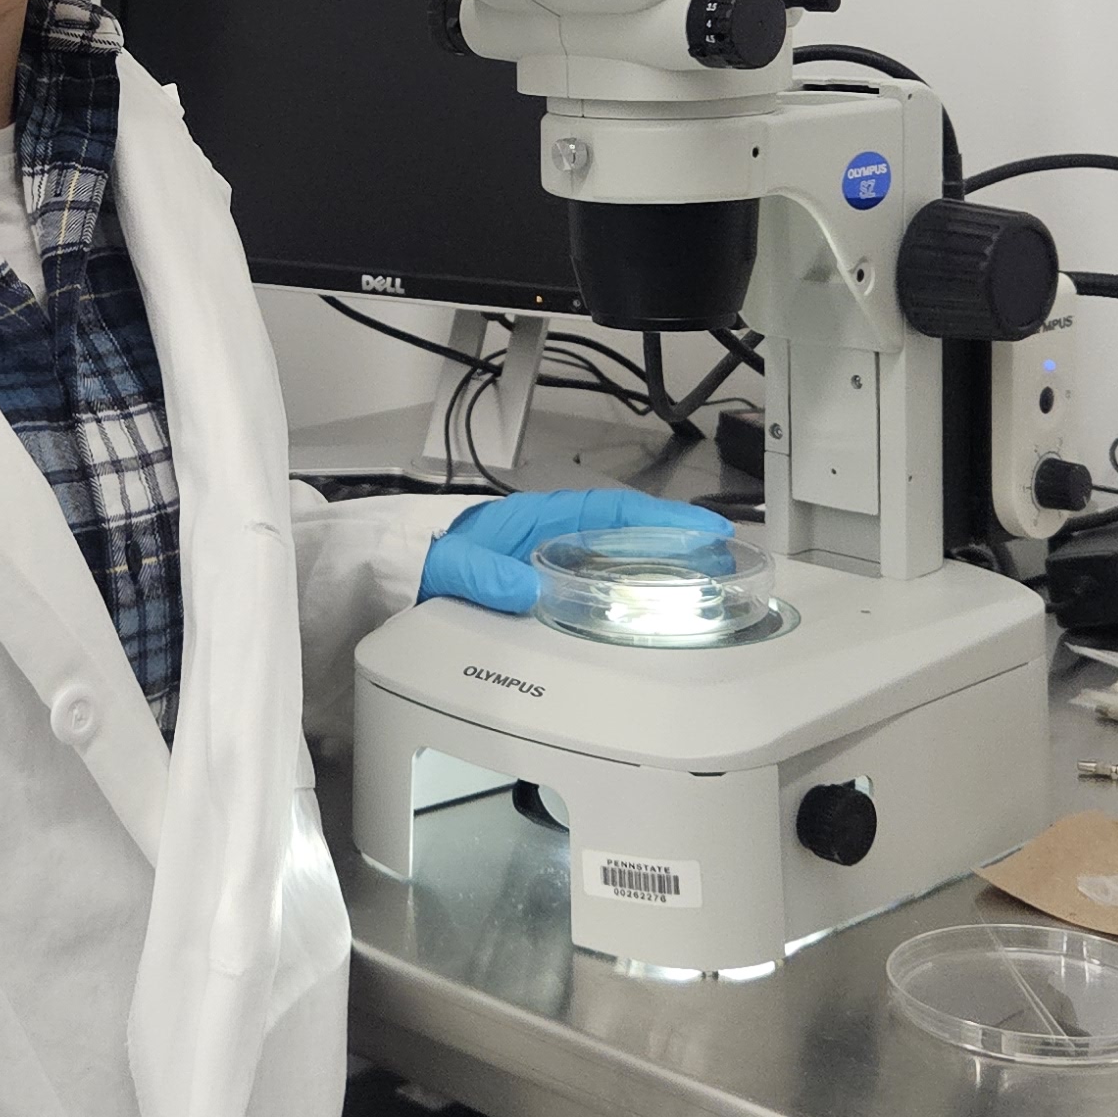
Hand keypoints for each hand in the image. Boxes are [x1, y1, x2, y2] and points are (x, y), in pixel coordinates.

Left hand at [418, 488, 735, 615]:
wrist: (395, 573)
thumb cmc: (422, 561)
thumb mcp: (449, 567)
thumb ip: (482, 576)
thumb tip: (530, 591)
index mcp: (534, 518)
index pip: (610, 511)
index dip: (660, 518)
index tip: (701, 527)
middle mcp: (547, 533)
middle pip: (624, 531)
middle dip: (675, 539)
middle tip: (722, 556)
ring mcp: (548, 556)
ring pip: (615, 554)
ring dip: (657, 563)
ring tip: (703, 578)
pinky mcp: (542, 580)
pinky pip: (598, 577)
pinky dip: (630, 585)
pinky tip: (649, 605)